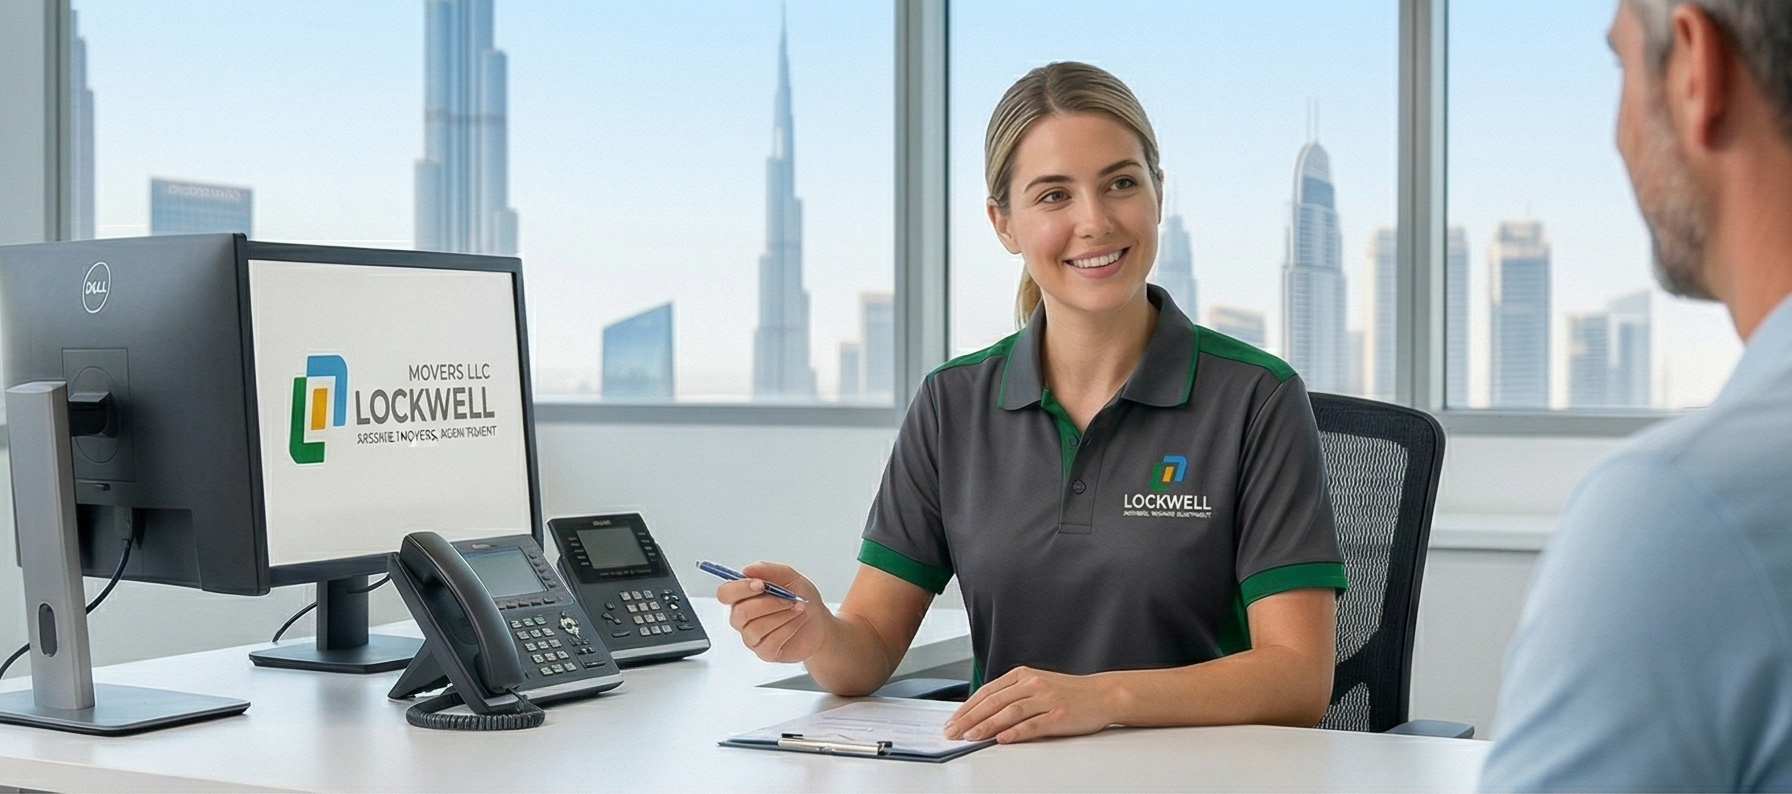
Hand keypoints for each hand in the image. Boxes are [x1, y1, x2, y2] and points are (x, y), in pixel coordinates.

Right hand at [715, 561, 828, 662]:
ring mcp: (752, 638)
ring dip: (781, 616)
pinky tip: (798, 621)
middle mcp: (743, 618)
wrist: (820, 621)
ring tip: (798, 608)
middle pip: (740, 613)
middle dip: (768, 604)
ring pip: (755, 629)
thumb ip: (768, 570)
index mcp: (743, 597)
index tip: (761, 585)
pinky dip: (788, 628)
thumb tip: (747, 569)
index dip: (739, 589)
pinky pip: (769, 642)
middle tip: (789, 598)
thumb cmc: (801, 598)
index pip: (725, 594)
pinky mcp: (766, 652)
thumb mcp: (790, 577)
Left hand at [942, 666, 1116, 743]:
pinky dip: (1015, 732)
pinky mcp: (1059, 715)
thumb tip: (982, 714)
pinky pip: (1033, 724)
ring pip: (1009, 712)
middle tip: (953, 732)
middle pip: (994, 701)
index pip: (987, 691)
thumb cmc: (1069, 693)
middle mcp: (1033, 684)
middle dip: (970, 718)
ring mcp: (1046, 699)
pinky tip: (1001, 739)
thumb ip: (1012, 696)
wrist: (1103, 694)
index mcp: (1023, 675)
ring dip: (987, 725)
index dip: (967, 707)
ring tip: (971, 737)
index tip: (952, 721)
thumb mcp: (1037, 685)